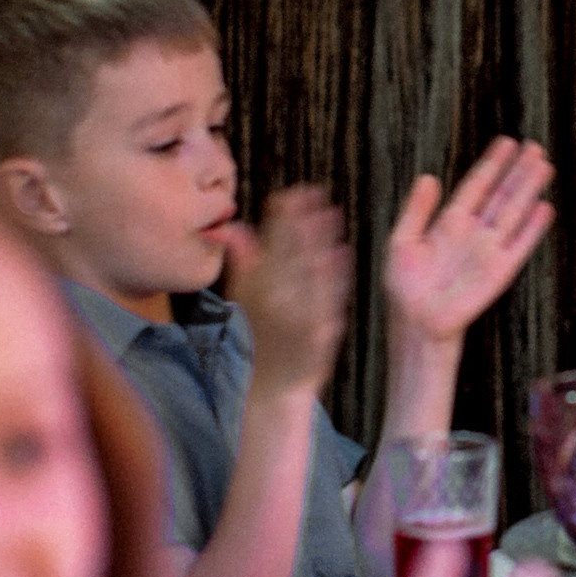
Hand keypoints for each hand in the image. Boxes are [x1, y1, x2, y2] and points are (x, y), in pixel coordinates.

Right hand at [219, 185, 353, 392]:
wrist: (275, 383)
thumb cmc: (262, 334)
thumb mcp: (245, 296)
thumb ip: (244, 261)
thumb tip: (233, 228)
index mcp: (253, 288)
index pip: (265, 245)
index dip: (278, 218)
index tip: (288, 194)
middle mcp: (271, 300)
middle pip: (287, 253)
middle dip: (300, 222)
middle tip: (314, 193)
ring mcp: (295, 315)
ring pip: (308, 270)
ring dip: (320, 240)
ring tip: (331, 213)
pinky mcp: (316, 331)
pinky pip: (326, 298)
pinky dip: (334, 275)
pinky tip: (342, 253)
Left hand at [383, 139, 555, 344]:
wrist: (417, 322)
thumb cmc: (404, 286)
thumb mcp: (402, 241)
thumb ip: (416, 210)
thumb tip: (428, 177)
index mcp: (450, 222)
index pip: (476, 186)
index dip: (491, 164)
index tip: (506, 142)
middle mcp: (474, 232)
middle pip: (501, 194)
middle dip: (518, 171)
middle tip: (535, 147)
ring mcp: (489, 250)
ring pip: (514, 212)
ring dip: (529, 190)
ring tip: (544, 166)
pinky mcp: (500, 271)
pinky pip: (521, 245)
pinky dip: (533, 228)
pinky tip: (545, 207)